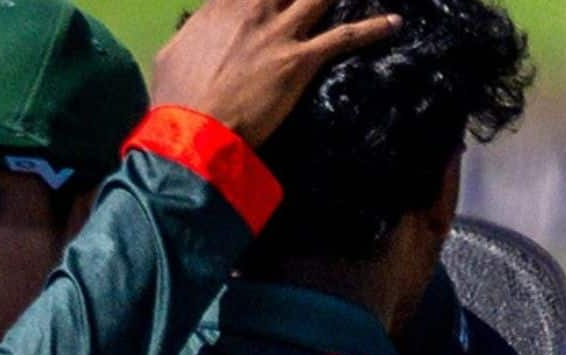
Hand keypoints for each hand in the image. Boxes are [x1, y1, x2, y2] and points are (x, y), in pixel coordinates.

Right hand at [151, 0, 401, 145]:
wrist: (193, 131)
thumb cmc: (176, 100)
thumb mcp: (171, 56)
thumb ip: (190, 35)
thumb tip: (193, 31)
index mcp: (221, 6)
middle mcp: (253, 9)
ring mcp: (279, 33)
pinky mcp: (299, 61)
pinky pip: (343, 37)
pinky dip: (372, 29)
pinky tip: (394, 22)